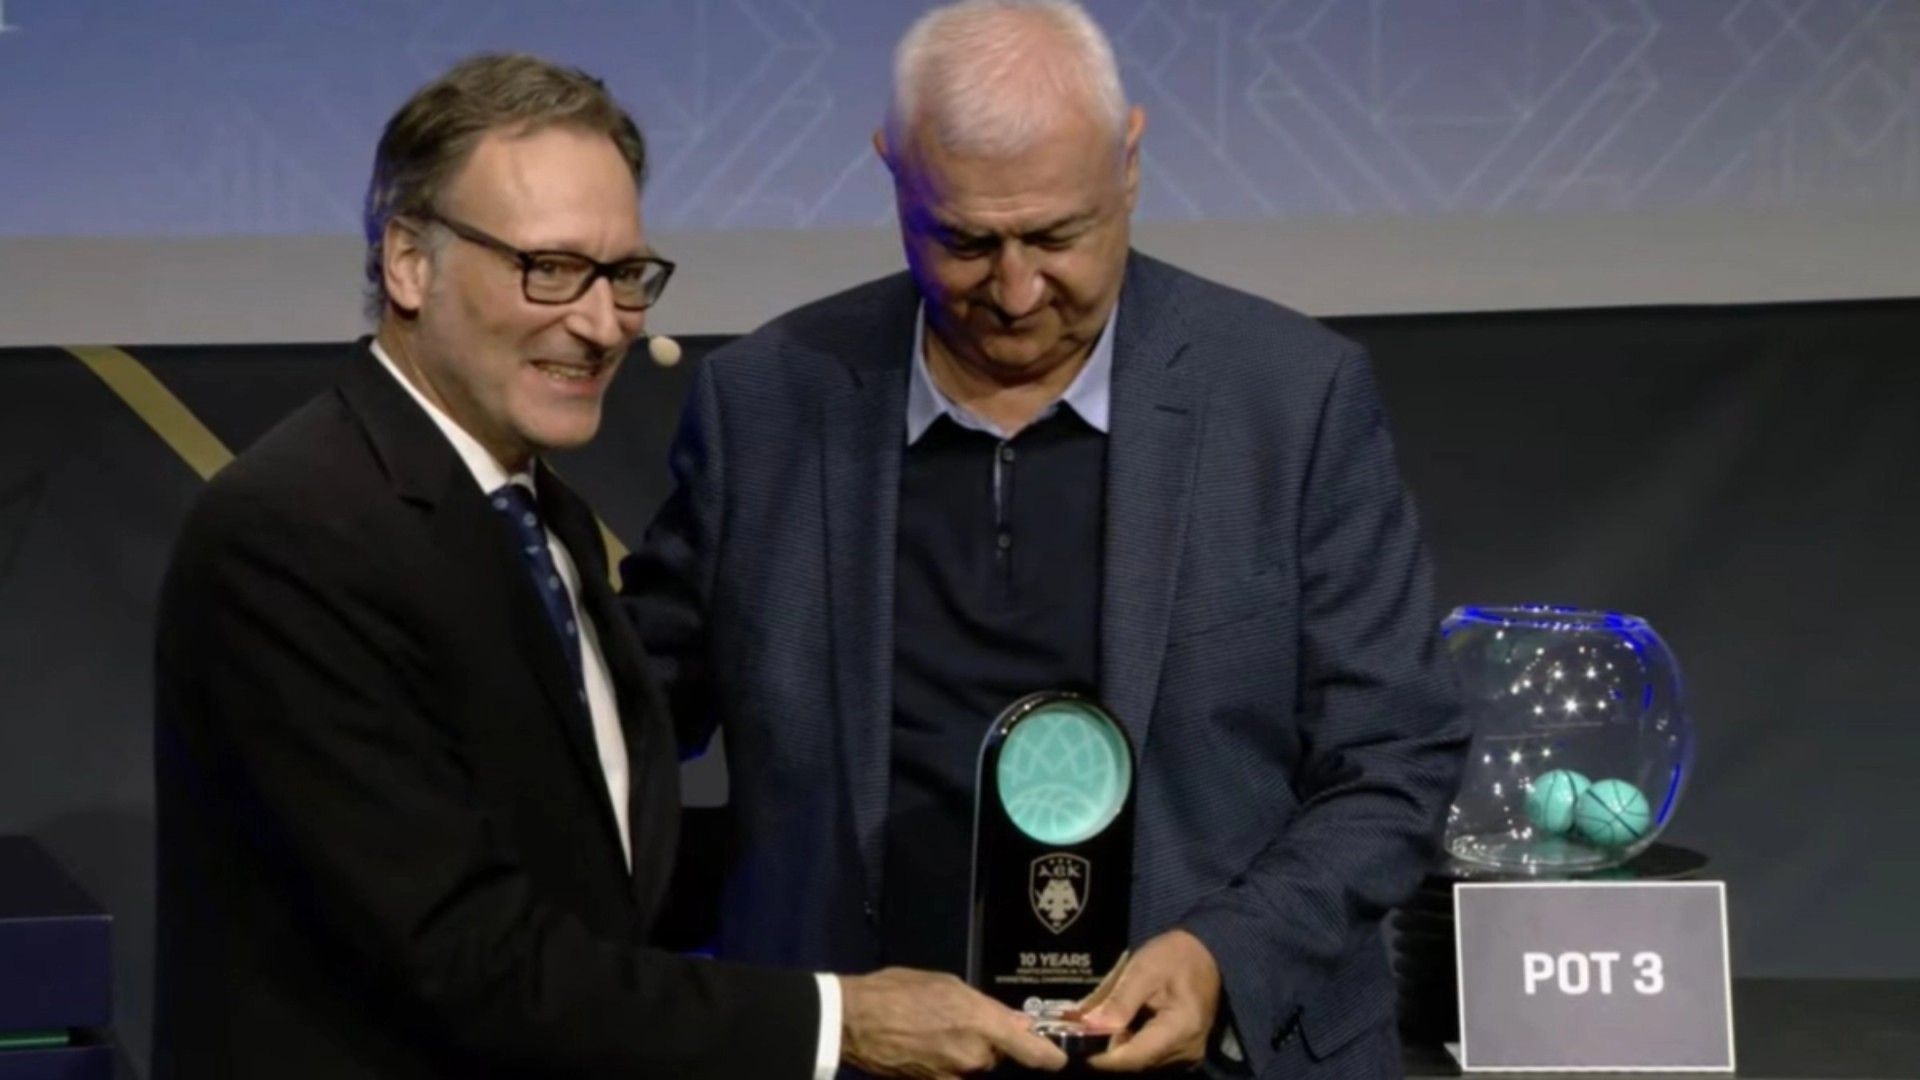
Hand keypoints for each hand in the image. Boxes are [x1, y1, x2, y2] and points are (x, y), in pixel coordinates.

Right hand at [840, 967, 1068, 1077]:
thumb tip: (1015, 1023)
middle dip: (988, 1044)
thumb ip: (986, 1007)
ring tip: (935, 1031)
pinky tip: (925, 1046)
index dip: (1050, 1058)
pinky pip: (951, 1076)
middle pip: (998, 1058)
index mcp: (983, 1025)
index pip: (1034, 1054)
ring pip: (974, 1069)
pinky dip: (946, 1064)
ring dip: (965, 1055)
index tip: (1058, 1060)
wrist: (853, 1021)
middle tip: (961, 1022)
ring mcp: (952, 1078)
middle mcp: (974, 1059)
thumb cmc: (898, 991)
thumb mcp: (947, 985)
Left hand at [1076, 929, 1220, 1071]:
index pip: (1134, 1057)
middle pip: (1137, 1062)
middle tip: (1081, 1030)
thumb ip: (1119, 1000)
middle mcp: (1188, 1050)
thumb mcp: (1144, 969)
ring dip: (1119, 1047)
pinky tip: (1120, 1027)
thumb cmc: (1176, 956)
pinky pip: (1151, 1055)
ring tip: (1099, 1024)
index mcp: (1181, 1029)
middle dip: (1107, 1049)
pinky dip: (1132, 1044)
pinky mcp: (1184, 1052)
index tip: (1076, 1046)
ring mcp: (1188, 1054)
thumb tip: (1090, 1026)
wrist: (1207, 954)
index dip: (1102, 1057)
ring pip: (1142, 1061)